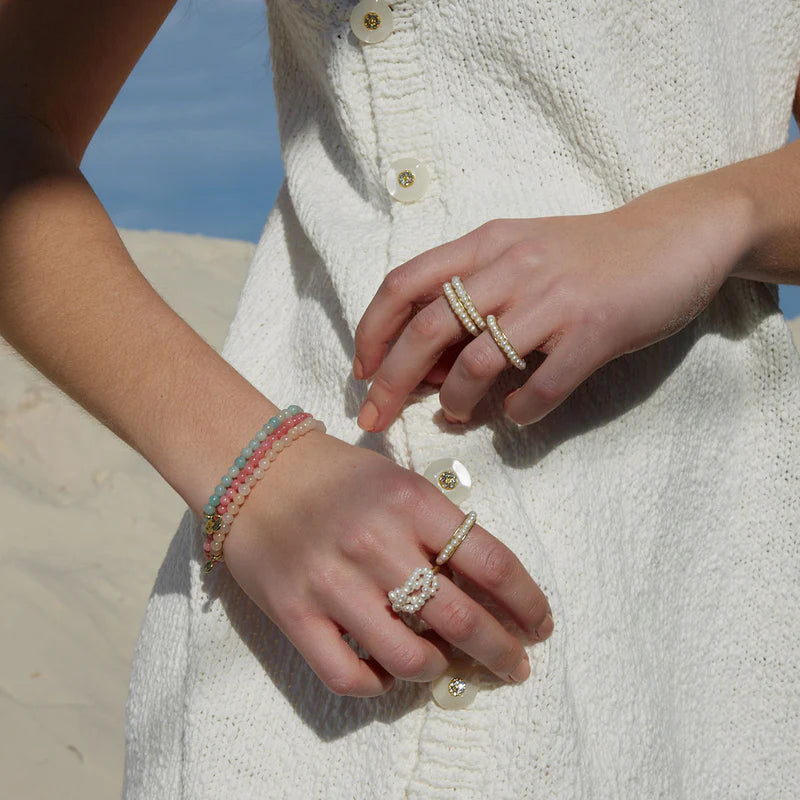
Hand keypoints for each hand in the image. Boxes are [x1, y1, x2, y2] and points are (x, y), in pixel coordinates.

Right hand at [221, 429, 551, 696]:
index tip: (539, 625)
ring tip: (441, 663)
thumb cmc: (336, 476)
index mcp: (411, 503)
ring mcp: (333, 582)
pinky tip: (387, 673)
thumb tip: (487, 586)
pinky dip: (378, 686)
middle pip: (460, 617)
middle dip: (501, 652)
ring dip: (437, 669)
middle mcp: (376, 543)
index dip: (527, 602)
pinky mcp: (295, 613)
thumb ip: (440, 527)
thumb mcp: (399, 482)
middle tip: (515, 666)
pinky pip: (348, 675)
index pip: (491, 561)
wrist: (254, 471)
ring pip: (408, 656)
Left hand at [352, 176, 754, 427]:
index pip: (404, 283)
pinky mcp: (595, 328)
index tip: (362, 371)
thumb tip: (427, 363)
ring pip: (478, 361)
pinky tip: (519, 414)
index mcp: (485, 244)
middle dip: (393, 381)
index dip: (372, 331)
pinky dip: (521, 411)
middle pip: (428, 328)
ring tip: (457, 416)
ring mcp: (554, 297)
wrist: (673, 236)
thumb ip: (471, 298)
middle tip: (377, 417)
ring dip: (457, 401)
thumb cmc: (585, 255)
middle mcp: (511, 266)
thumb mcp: (519, 257)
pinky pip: (542, 386)